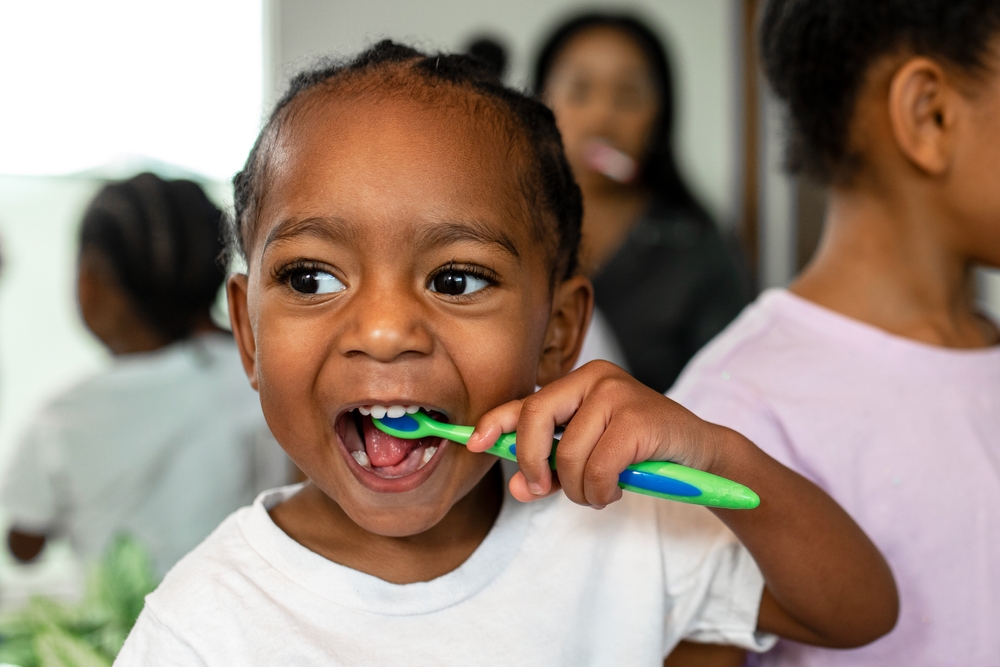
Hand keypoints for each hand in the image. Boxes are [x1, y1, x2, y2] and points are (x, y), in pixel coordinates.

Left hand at [467, 361, 724, 506]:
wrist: (698, 453)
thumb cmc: (639, 452)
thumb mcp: (589, 456)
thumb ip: (551, 469)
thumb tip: (518, 488)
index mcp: (578, 382)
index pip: (525, 401)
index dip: (495, 423)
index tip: (474, 444)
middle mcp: (595, 378)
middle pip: (536, 419)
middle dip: (531, 463)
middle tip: (541, 489)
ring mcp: (618, 394)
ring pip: (568, 456)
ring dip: (578, 490)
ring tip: (600, 490)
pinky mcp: (639, 419)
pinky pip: (598, 469)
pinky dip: (601, 492)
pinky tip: (616, 488)